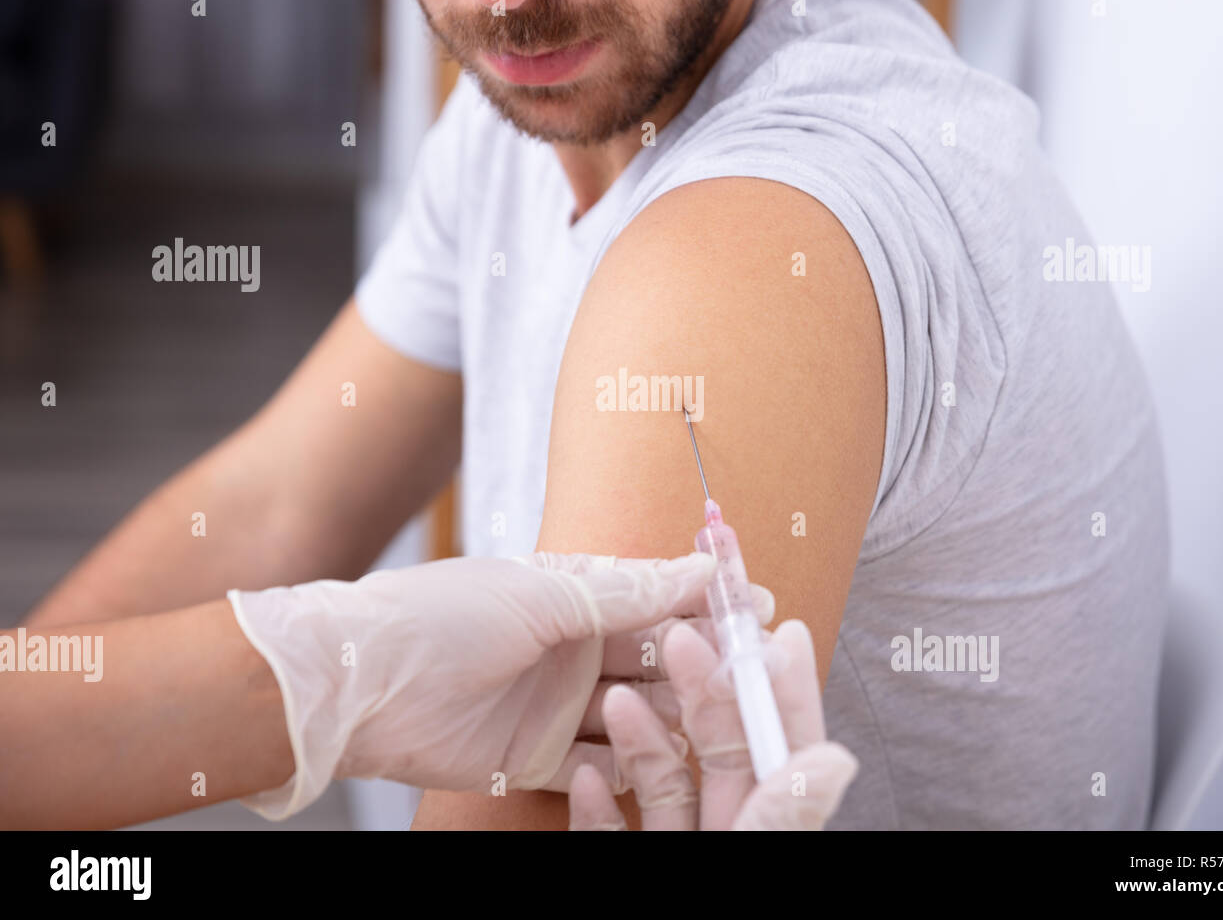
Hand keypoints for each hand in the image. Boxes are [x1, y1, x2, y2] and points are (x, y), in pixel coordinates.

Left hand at [228, 551, 772, 819]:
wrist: (362, 684)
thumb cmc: (442, 616)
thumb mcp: (543, 593)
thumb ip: (626, 589)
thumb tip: (699, 566)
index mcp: (569, 594)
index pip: (654, 596)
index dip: (704, 601)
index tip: (754, 601)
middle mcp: (569, 648)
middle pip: (654, 656)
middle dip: (700, 658)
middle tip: (747, 665)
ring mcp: (556, 703)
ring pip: (638, 710)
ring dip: (673, 709)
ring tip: (713, 708)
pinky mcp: (537, 757)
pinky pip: (602, 761)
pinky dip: (632, 759)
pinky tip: (660, 752)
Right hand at [567, 619, 857, 829]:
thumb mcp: (749, 854)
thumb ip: (782, 813)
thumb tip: (834, 760)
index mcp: (762, 830)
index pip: (786, 750)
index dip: (785, 691)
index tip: (783, 631)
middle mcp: (727, 837)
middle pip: (722, 752)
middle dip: (702, 690)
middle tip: (680, 637)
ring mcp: (678, 852)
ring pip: (665, 785)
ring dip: (638, 736)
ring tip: (616, 697)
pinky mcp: (629, 873)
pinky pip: (611, 832)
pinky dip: (595, 803)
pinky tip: (585, 773)